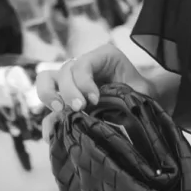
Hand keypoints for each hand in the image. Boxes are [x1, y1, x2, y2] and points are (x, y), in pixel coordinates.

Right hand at [35, 43, 154, 116]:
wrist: (144, 105)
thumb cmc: (143, 94)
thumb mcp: (140, 89)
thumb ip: (126, 94)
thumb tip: (103, 107)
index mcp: (103, 56)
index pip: (82, 63)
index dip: (83, 82)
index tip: (95, 100)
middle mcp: (83, 65)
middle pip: (63, 71)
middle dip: (68, 90)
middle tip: (79, 108)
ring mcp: (71, 81)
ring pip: (46, 80)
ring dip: (49, 96)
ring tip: (60, 111)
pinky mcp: (65, 100)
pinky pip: (48, 104)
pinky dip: (48, 118)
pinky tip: (52, 134)